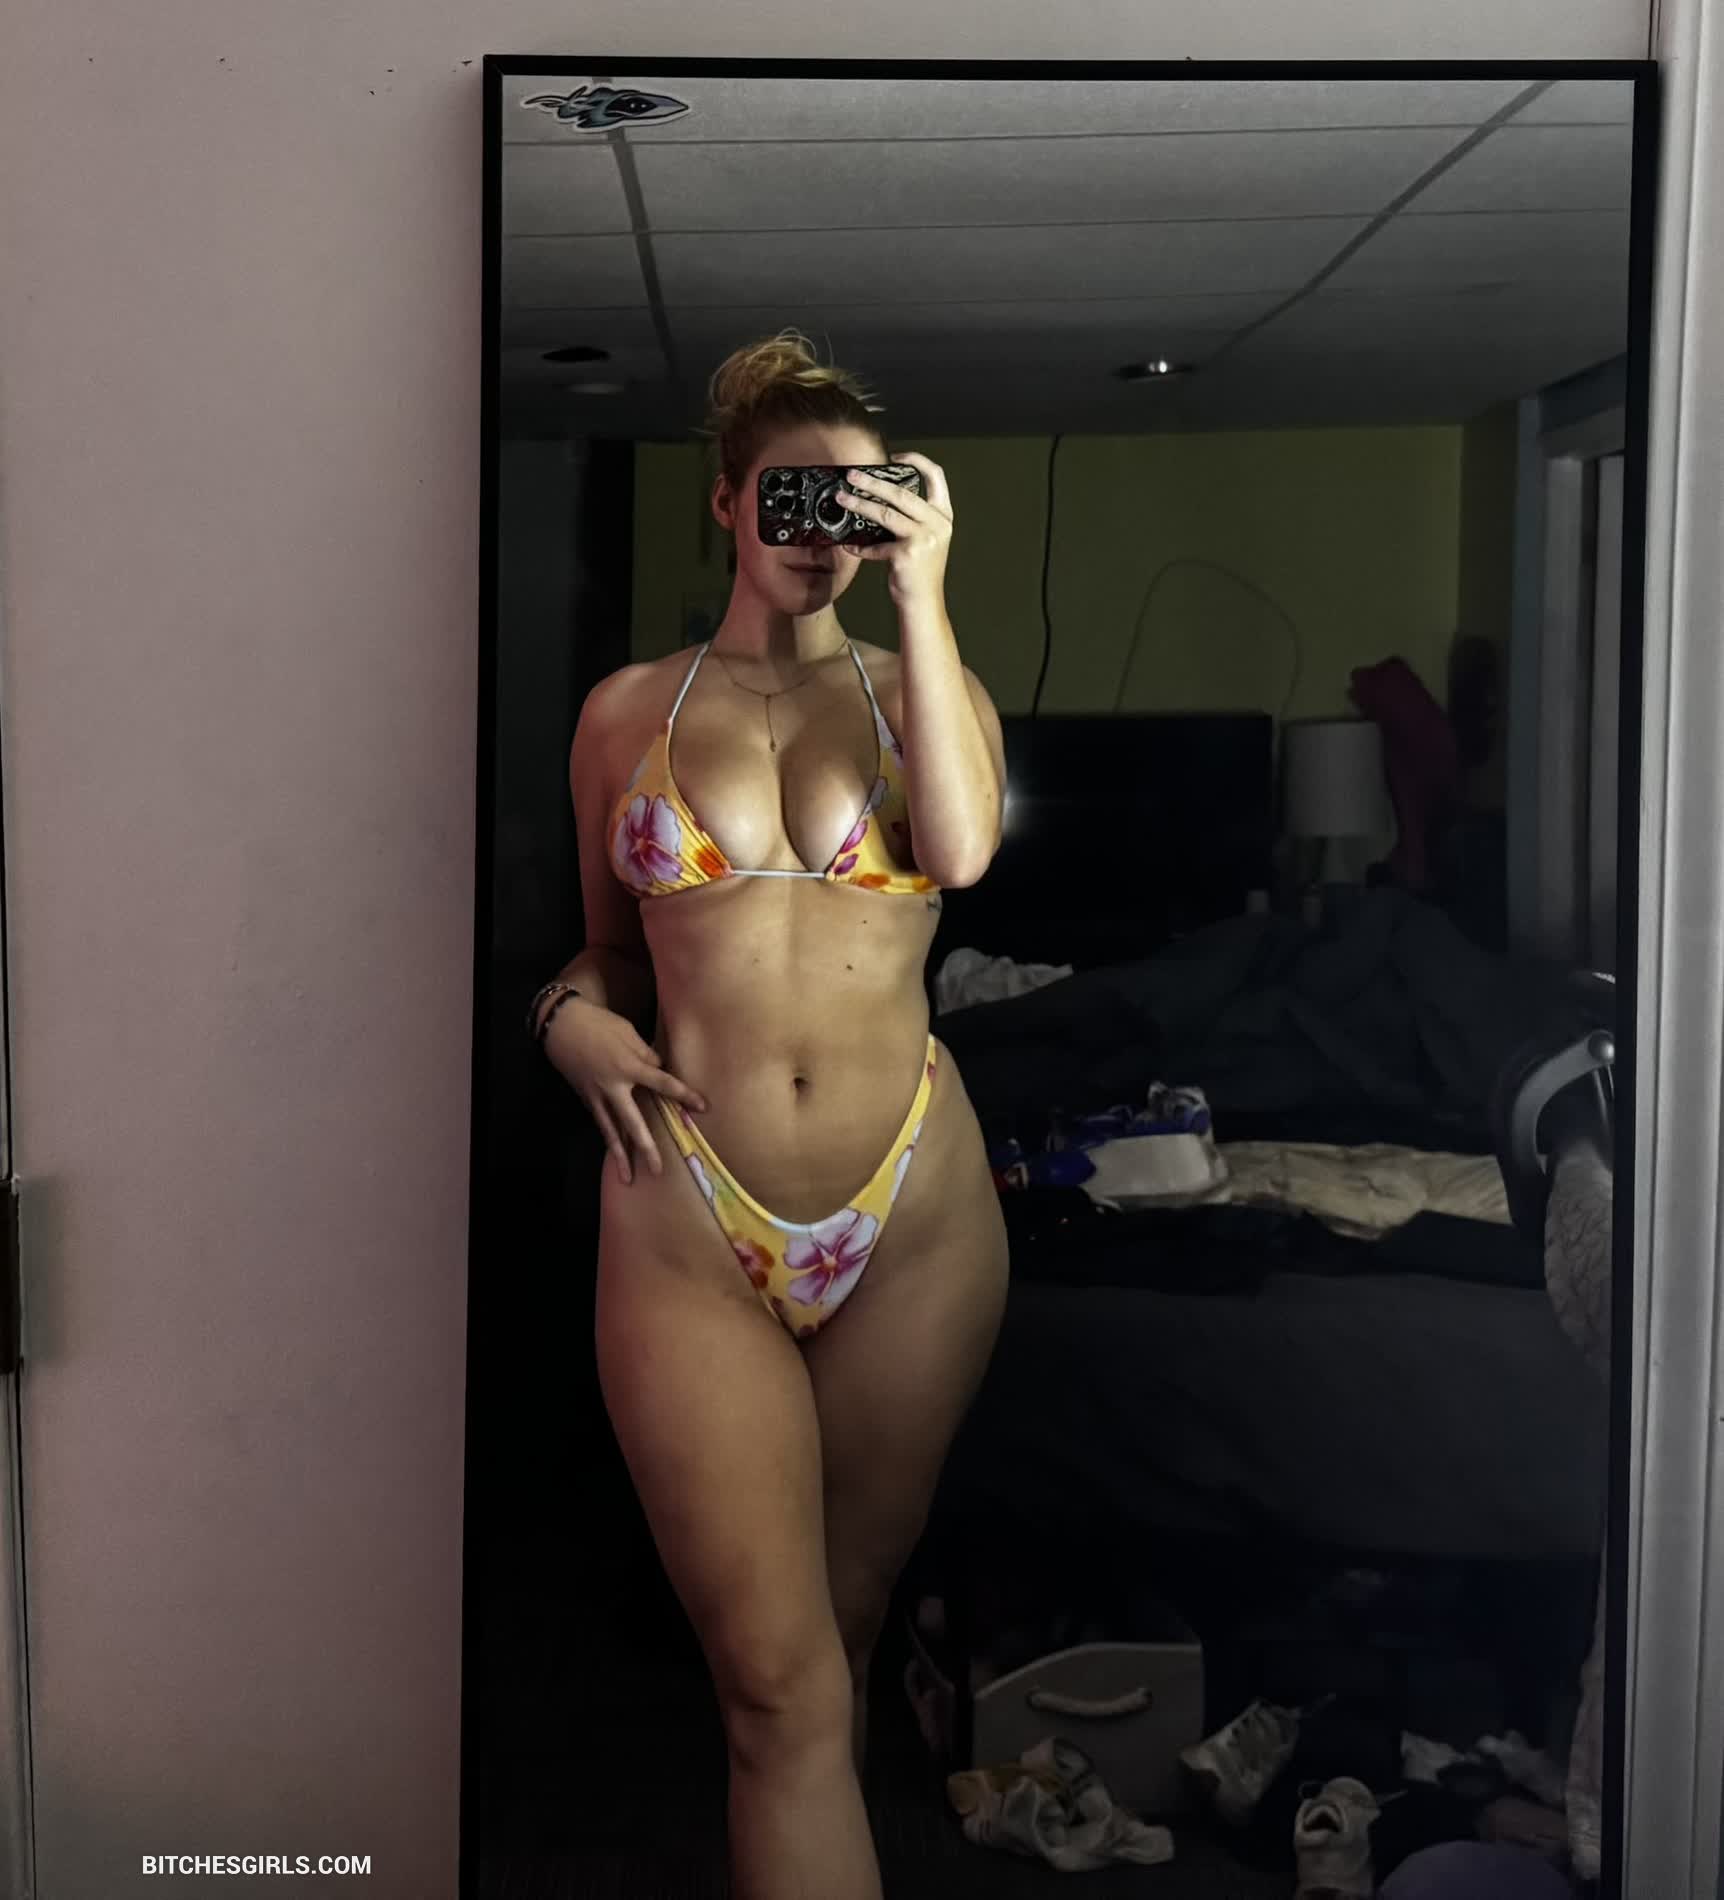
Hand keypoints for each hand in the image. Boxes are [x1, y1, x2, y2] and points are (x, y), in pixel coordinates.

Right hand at [542, 998, 706, 1184]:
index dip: (683, 1095)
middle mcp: (613, 1087)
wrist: (559, 1024)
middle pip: (632, 1122)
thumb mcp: (627, 1032)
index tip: (702, 1107)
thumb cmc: (598, 1023)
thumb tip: (659, 1069)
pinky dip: (608, 1138)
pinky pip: (600, 1122)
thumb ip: (646, 1054)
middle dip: (646, 1147)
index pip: (662, 1084)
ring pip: (610, 1130)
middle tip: (657, 1170)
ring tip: (627, 1177)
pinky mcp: (584, 1097)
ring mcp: (595, 1095)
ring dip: (619, 1155)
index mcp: (628, 1067)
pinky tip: (615, 1151)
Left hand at [834, 451, 952, 607]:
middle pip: (901, 493)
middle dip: (873, 481)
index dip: (917, 460)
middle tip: (853, 475)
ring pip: (885, 514)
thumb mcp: (926, 539)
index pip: (936, 477)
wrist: (923, 603)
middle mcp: (937, 524)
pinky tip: (850, 545)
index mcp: (943, 516)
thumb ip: (913, 518)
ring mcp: (923, 539)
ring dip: (859, 505)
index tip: (895, 456)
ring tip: (842, 499)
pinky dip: (860, 546)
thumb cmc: (920, 573)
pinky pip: (876, 545)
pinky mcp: (906, 554)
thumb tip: (881, 498)